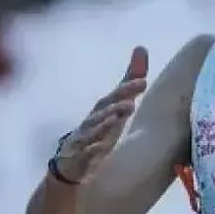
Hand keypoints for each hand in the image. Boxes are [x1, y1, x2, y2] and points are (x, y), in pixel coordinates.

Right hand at [53, 47, 148, 184]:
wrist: (70, 165)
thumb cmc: (98, 131)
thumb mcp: (116, 107)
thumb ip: (129, 82)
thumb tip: (141, 48)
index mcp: (101, 110)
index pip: (113, 96)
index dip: (127, 88)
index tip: (144, 81)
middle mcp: (91, 122)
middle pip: (101, 111)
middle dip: (115, 105)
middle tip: (131, 102)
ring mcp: (83, 140)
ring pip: (92, 131)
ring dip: (104, 125)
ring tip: (116, 120)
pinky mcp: (78, 160)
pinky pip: (84, 155)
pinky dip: (92, 150)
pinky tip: (101, 149)